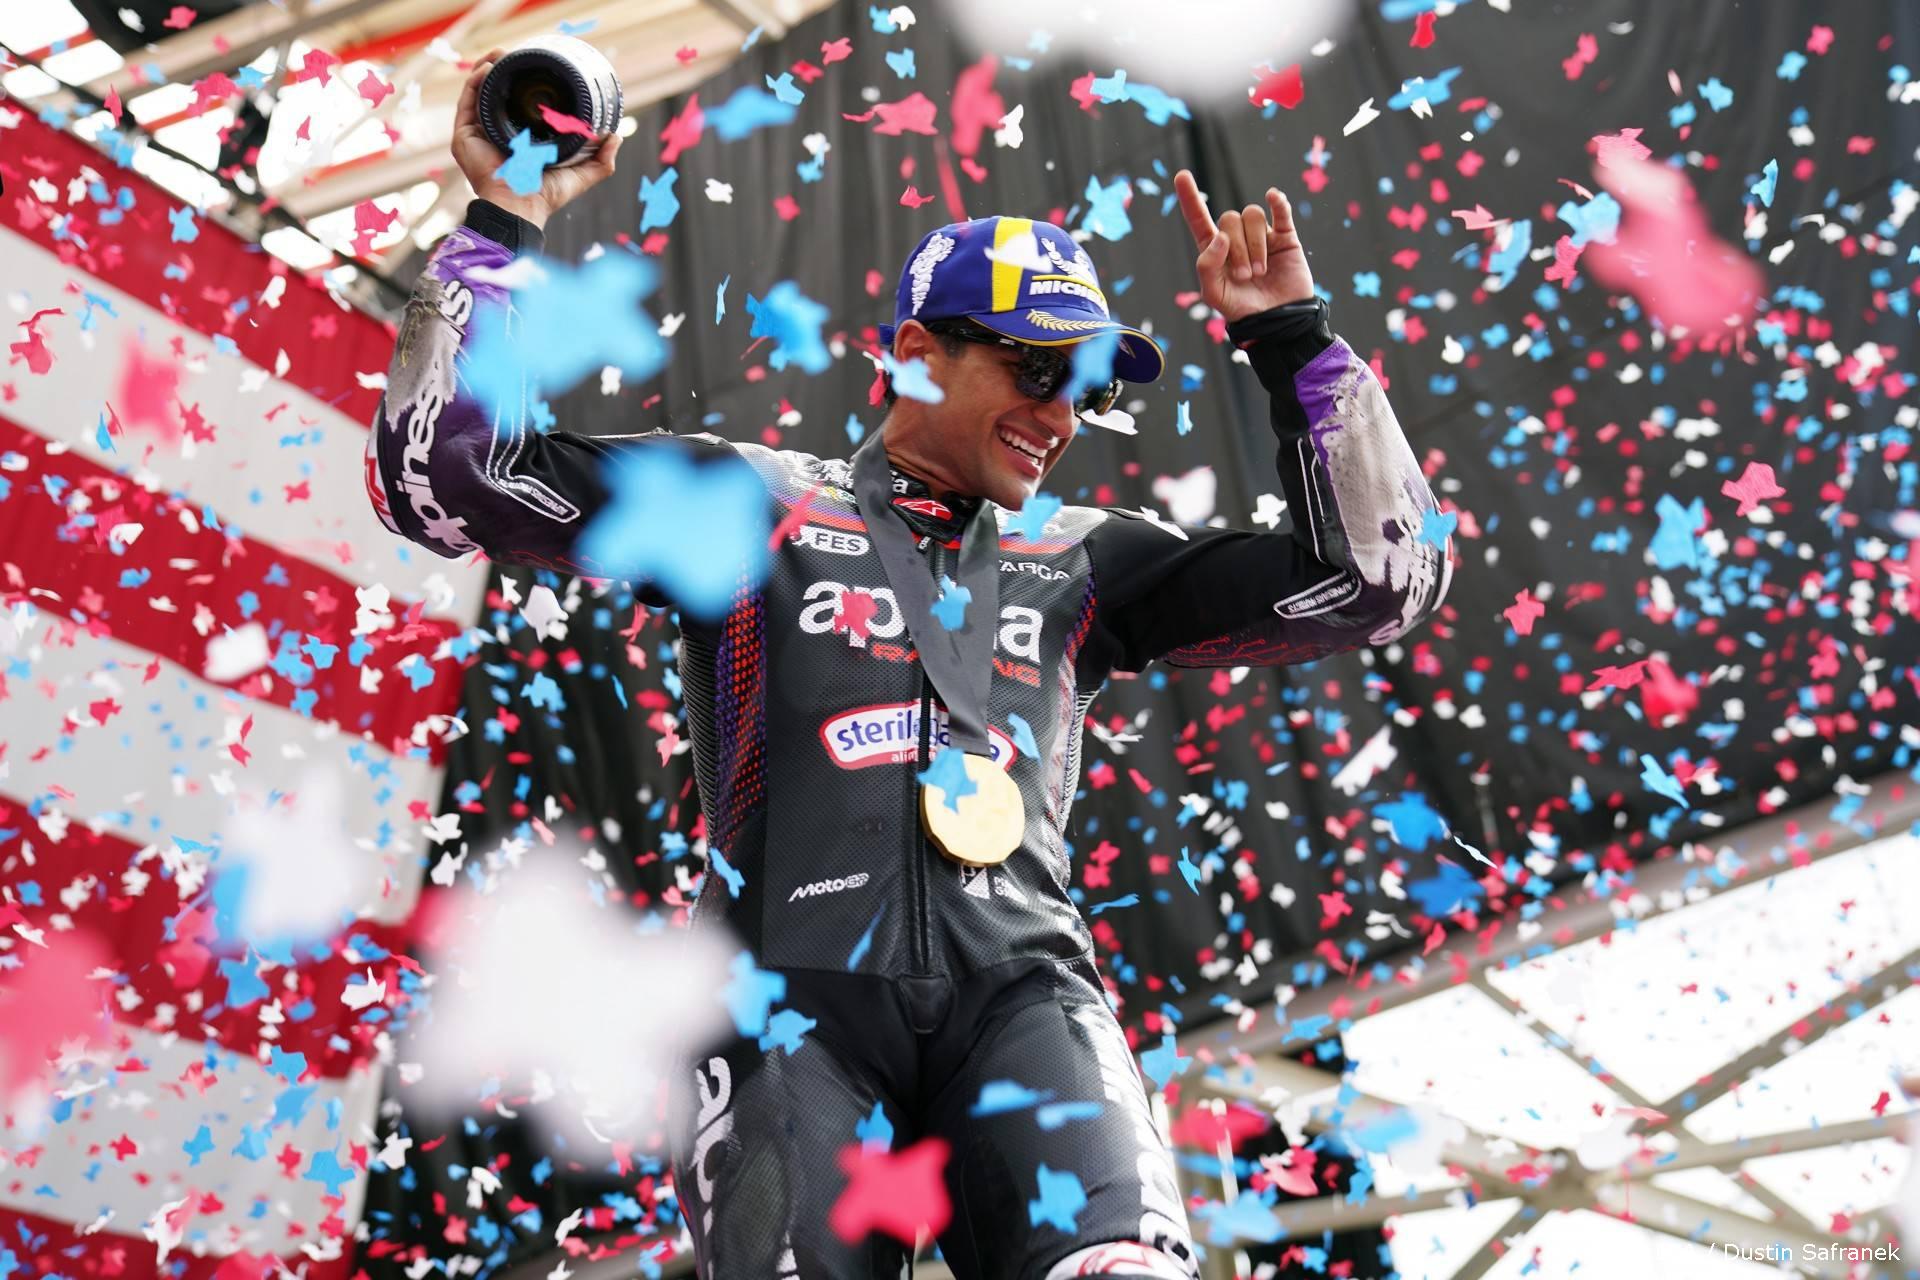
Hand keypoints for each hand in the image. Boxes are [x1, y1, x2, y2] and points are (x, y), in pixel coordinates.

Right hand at [452, 47, 623, 231]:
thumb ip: (602, 160)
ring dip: (487, 69)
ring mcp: (477, 134)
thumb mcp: (581, 175)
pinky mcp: (464, 136)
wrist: (521, 207)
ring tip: (502, 53)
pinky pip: (467, 102)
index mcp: (518, 141)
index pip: (517, 106)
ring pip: (478, 93)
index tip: (536, 66)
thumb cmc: (546, 196)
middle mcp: (495, 135)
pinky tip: (488, 67)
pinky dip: (476, 82)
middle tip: (518, 53)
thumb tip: (617, 137)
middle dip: (503, 71)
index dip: (523, 84)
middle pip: (496, 95)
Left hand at [1173, 168, 1313, 322]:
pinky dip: (1277, 202)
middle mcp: (1237, 238)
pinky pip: (1281, 211)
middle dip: (1236, 248)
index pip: (1199, 218)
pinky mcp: (1285, 237)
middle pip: (1230, 219)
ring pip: (1252, 216)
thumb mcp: (1214, 294)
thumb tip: (1220, 235)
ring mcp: (1262, 235)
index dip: (1190, 197)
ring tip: (1259, 272)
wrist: (1278, 323)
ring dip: (1255, 244)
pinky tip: (1273, 198)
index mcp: (1215, 250)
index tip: (1181, 176)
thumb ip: (1207, 266)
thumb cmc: (1243, 310)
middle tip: (1245, 276)